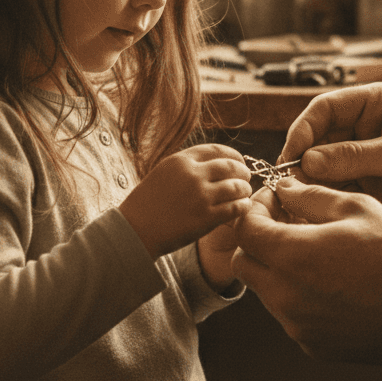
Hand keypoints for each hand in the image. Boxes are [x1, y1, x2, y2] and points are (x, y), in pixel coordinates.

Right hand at [120, 144, 251, 259]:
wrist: (135, 230)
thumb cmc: (147, 204)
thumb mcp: (163, 173)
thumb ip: (187, 166)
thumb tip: (214, 164)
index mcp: (180, 161)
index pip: (217, 150)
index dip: (234, 155)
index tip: (239, 161)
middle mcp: (192, 175)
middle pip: (231, 167)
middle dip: (243, 172)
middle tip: (246, 178)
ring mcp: (200, 196)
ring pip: (236, 187)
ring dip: (245, 189)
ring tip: (245, 193)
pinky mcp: (206, 218)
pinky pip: (234, 208)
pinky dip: (243, 206)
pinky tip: (243, 207)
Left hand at [232, 178, 381, 361]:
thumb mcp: (357, 208)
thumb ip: (310, 197)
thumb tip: (284, 190)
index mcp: (292, 256)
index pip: (244, 230)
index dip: (254, 210)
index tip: (275, 201)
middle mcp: (286, 296)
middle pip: (245, 263)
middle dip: (257, 241)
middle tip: (286, 225)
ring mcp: (296, 325)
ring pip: (265, 291)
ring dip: (277, 269)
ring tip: (314, 253)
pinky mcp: (311, 344)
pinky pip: (289, 315)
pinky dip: (297, 296)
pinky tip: (330, 283)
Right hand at [278, 82, 381, 245]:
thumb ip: (354, 156)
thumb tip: (308, 161)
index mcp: (380, 103)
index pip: (328, 107)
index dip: (305, 128)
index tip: (292, 153)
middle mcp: (368, 128)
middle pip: (319, 137)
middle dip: (302, 158)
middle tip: (287, 181)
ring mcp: (365, 158)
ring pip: (321, 165)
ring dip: (308, 180)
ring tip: (295, 197)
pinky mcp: (366, 187)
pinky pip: (333, 188)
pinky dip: (320, 197)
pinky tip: (309, 208)